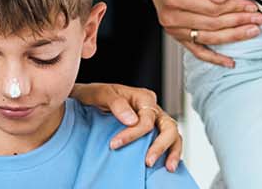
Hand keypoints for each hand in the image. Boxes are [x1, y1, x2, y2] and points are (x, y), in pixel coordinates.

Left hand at [69, 82, 184, 170]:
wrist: (88, 100)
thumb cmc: (96, 95)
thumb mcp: (101, 93)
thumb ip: (116, 103)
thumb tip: (132, 120)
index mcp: (143, 97)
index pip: (147, 118)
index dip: (133, 134)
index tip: (115, 144)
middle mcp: (153, 109)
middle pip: (168, 126)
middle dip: (160, 146)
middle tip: (148, 162)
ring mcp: (156, 121)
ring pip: (173, 135)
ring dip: (172, 152)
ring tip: (168, 167)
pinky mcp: (153, 133)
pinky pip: (169, 142)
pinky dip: (170, 153)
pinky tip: (166, 165)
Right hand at [144, 0, 261, 67]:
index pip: (212, 8)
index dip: (234, 8)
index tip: (252, 5)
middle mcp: (171, 18)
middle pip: (212, 24)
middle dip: (239, 21)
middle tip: (259, 19)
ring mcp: (173, 31)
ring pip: (208, 39)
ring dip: (233, 36)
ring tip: (253, 32)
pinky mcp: (177, 38)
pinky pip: (197, 51)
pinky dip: (214, 58)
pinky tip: (230, 62)